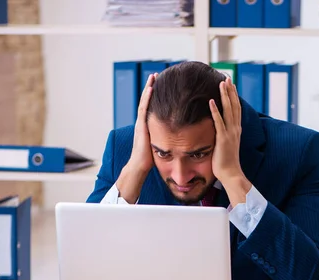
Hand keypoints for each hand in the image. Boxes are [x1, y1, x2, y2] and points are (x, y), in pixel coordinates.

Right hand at [115, 73, 156, 203]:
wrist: (140, 166)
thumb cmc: (150, 160)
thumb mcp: (161, 145)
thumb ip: (166, 138)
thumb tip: (178, 138)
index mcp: (148, 126)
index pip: (153, 107)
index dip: (156, 96)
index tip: (162, 85)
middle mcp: (143, 122)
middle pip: (148, 101)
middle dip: (152, 88)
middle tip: (156, 75)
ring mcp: (141, 122)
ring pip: (145, 101)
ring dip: (149, 88)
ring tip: (153, 76)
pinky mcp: (141, 125)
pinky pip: (144, 108)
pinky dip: (147, 98)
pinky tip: (151, 88)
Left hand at [209, 77, 242, 182]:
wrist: (231, 174)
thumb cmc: (227, 163)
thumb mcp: (227, 146)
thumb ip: (224, 135)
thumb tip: (219, 130)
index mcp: (236, 130)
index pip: (236, 108)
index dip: (233, 95)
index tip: (231, 84)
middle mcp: (235, 129)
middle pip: (234, 105)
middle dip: (231, 91)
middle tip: (227, 77)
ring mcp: (230, 133)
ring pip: (228, 110)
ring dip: (225, 95)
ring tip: (222, 83)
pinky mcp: (223, 139)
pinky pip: (219, 122)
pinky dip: (215, 111)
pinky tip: (210, 101)